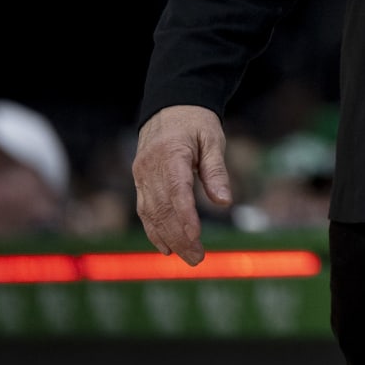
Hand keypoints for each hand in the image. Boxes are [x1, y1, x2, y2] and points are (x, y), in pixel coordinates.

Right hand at [131, 104, 231, 265]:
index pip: (177, 192)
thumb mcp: (213, 139)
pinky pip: (144, 209)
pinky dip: (154, 230)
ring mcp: (141, 175)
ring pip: (150, 213)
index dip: (185, 217)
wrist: (170, 106)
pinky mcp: (140, 180)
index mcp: (170, 154)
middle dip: (179, 236)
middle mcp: (150, 168)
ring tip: (187, 257)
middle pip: (162, 208)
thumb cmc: (196, 122)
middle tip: (197, 258)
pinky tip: (166, 246)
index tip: (197, 238)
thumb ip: (216, 171)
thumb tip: (225, 202)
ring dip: (167, 238)